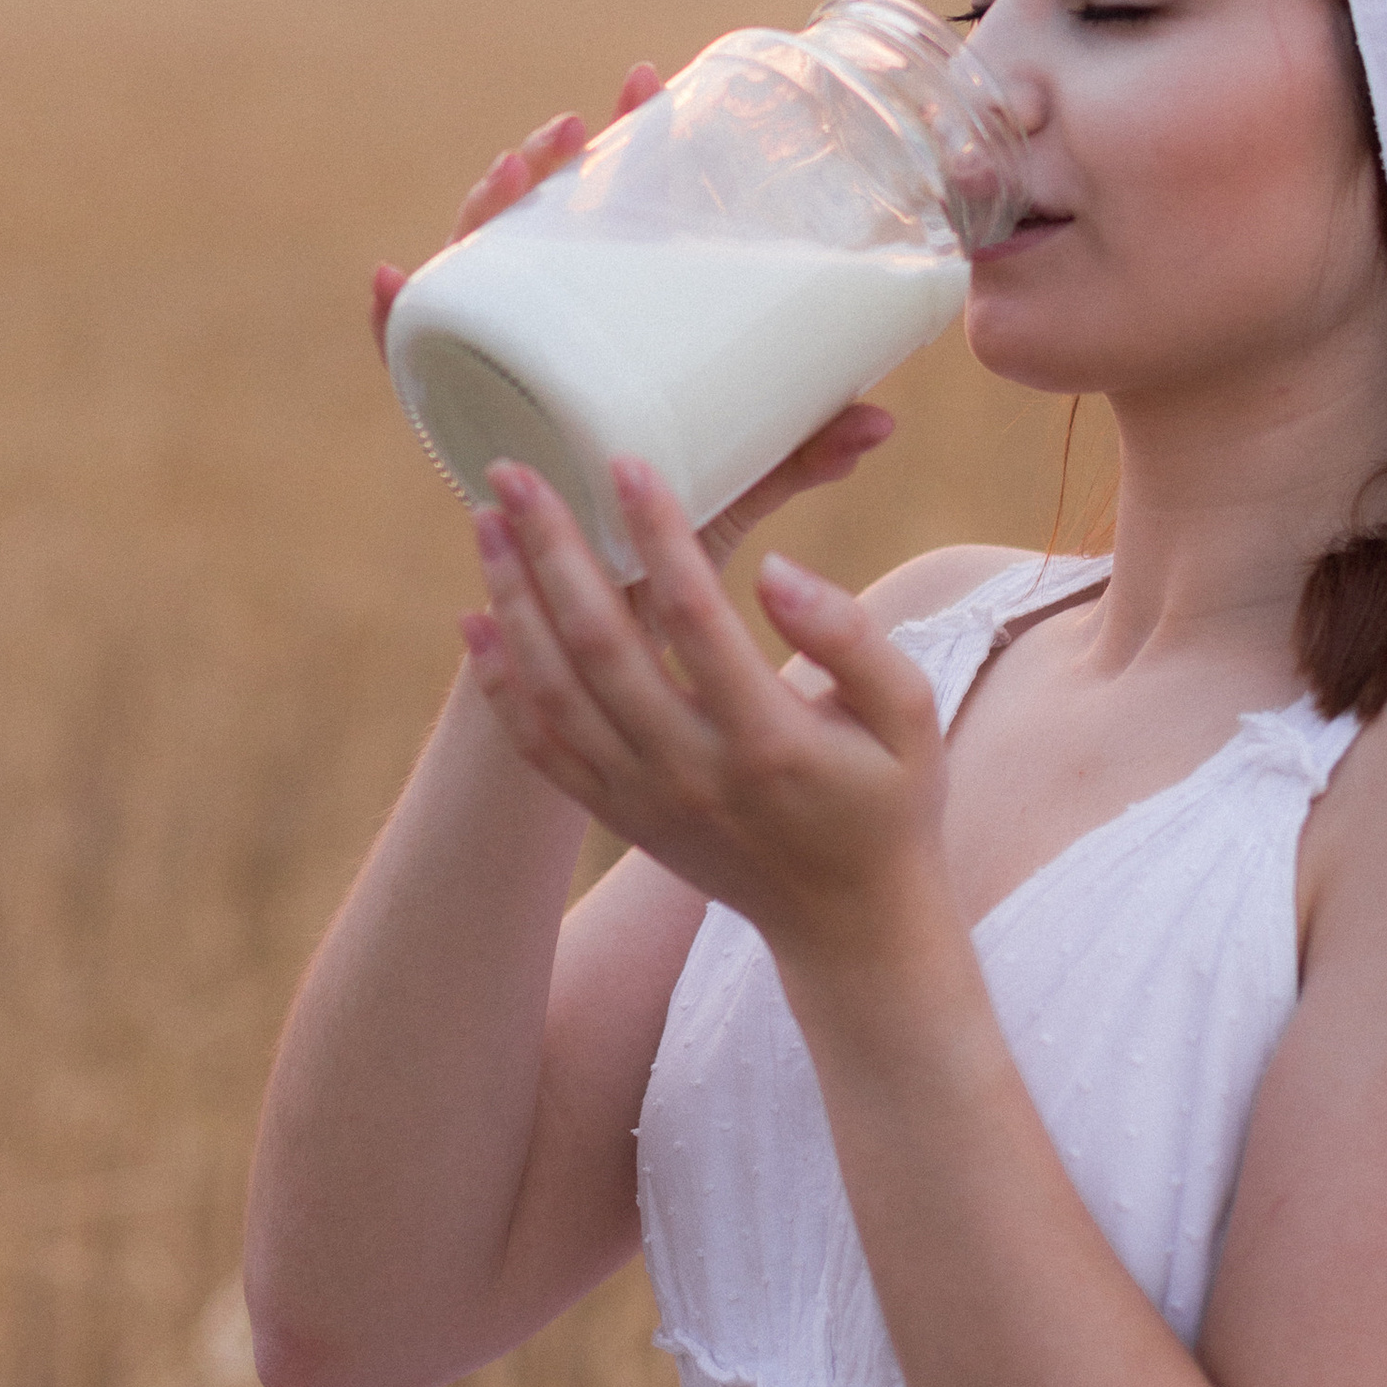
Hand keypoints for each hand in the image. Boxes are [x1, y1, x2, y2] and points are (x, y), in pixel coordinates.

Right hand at [369, 61, 895, 566]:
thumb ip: (799, 455)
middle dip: (552, 165)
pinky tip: (390, 280)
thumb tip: (884, 418)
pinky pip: (416, 375)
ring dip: (480, 216)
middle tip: (580, 122)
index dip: (623, 154)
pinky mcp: (464, 437)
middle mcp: (549, 350)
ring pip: (475, 279)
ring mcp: (501, 384)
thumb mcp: (737, 489)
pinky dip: (391, 326)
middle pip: (539, 234)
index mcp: (612, 343)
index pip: (613, 228)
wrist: (604, 650)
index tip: (650, 88)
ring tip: (510, 170)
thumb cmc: (665, 557)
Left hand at [457, 454, 947, 960]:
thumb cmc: (889, 800)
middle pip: (601, 646)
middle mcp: (692, 772)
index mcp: (768, 738)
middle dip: (552, 550)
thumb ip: (852, 637)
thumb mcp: (912, 715)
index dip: (659, 535)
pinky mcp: (619, 817)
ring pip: (554, 692)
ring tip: (486, 521)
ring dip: (512, 601)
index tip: (627, 461)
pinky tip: (474, 621)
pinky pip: (541, 749)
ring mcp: (645, 800)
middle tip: (516, 471)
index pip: (697, 617)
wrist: (848, 924)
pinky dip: (500, 685)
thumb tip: (776, 570)